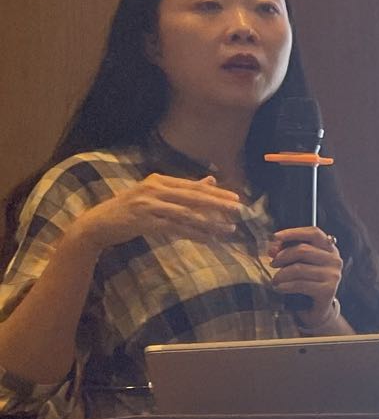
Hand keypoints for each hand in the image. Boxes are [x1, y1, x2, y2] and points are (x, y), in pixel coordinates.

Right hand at [70, 174, 241, 252]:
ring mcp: (148, 205)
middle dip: (218, 204)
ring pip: (186, 214)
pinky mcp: (145, 222)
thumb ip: (182, 188)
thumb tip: (210, 180)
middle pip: (193, 197)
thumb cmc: (129, 209)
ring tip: (228, 229)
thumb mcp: (155, 194)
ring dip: (209, 222)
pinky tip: (208, 239)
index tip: (236, 198)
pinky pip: (175, 229)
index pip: (193, 186)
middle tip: (239, 210)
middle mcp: (154, 189)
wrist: (99, 224)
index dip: (216, 192)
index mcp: (159, 180)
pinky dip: (194, 234)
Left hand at [270, 226, 343, 328]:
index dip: (293, 232)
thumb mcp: (299, 264)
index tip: (275, 237)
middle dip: (283, 256)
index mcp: (329, 249)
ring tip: (275, 280)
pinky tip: (280, 288)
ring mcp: (332, 275)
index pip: (313, 233)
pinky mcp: (328, 290)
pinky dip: (285, 286)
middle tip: (273, 264)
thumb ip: (288, 253)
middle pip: (303, 249)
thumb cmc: (307, 282)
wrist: (318, 309)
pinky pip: (300, 284)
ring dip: (281, 274)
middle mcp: (334, 260)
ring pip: (299, 268)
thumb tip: (273, 248)